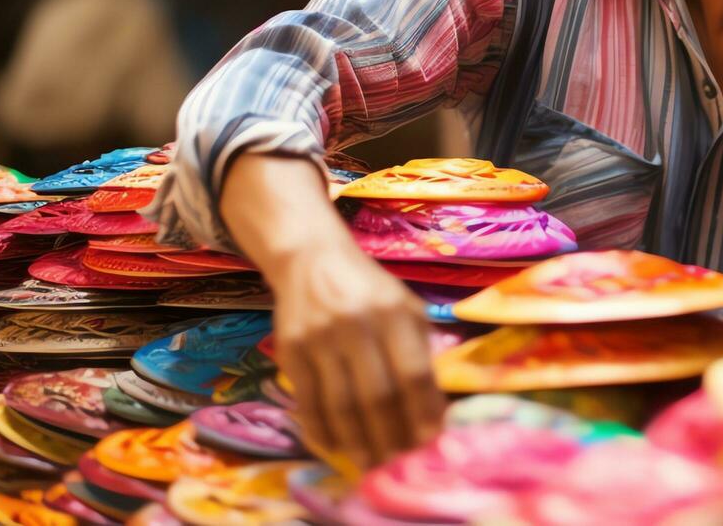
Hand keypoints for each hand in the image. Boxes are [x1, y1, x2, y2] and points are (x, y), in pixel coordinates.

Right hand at [271, 239, 444, 464]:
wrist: (312, 259)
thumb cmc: (370, 290)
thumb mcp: (406, 308)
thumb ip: (420, 352)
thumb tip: (433, 411)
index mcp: (392, 312)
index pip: (412, 372)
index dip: (422, 411)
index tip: (428, 440)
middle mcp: (355, 324)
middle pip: (375, 396)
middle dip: (389, 436)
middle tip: (396, 462)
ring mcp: (318, 337)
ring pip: (339, 405)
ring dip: (356, 442)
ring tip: (369, 462)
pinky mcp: (289, 349)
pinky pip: (307, 401)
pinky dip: (321, 430)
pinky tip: (335, 446)